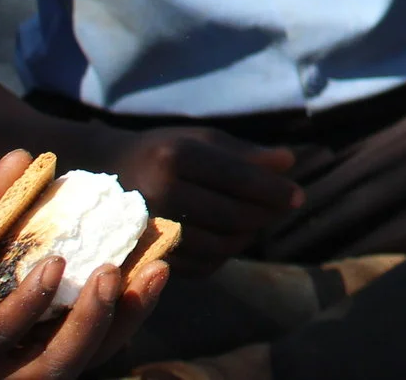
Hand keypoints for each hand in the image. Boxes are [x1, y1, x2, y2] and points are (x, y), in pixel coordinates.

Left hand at [0, 148, 167, 378]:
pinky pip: (0, 339)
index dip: (130, 300)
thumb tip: (31, 155)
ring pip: (57, 365)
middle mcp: (7, 361)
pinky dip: (30, 307)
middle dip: (129, 315)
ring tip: (112, 273)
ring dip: (93, 323)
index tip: (160, 255)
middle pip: (88, 353)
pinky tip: (50, 270)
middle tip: (157, 267)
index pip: (89, 328)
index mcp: (19, 336)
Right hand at [101, 126, 301, 274]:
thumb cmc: (164, 150)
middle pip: (231, 215)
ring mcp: (149, 228)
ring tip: (259, 220)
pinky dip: (225, 254)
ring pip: (219, 245)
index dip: (273, 189)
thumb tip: (290, 162)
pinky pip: (200, 265)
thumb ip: (245, 153)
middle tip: (284, 208)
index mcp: (174, 157)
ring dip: (249, 235)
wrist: (106, 175)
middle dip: (266, 214)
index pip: (237, 178)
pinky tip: (232, 236)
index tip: (299, 196)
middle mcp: (159, 193)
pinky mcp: (146, 255)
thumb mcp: (201, 139)